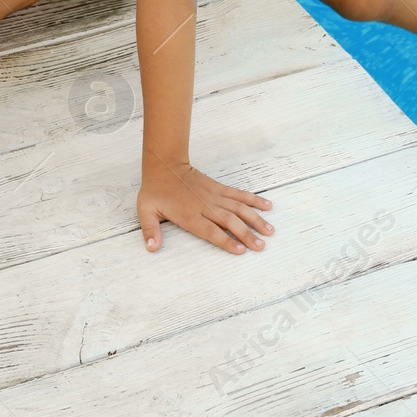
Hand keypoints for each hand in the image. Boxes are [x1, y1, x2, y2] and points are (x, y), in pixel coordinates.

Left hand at [137, 157, 273, 254]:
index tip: (241, 250)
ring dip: (256, 219)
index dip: (227, 241)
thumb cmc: (155, 191)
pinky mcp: (219, 188)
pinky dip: (254, 200)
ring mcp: (214, 196)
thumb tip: (151, 248)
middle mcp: (205, 206)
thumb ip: (150, 230)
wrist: (164, 165)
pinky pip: (239, 194)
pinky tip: (267, 206)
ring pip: (239, 208)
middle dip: (247, 234)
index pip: (212, 231)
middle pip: (230, 221)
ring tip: (270, 230)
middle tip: (262, 246)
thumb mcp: (146, 211)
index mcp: (189, 215)